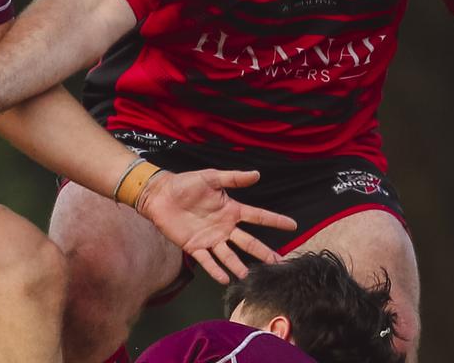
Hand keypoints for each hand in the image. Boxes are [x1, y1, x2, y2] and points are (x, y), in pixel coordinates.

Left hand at [136, 168, 296, 284]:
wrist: (160, 195)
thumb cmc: (185, 183)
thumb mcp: (210, 177)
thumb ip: (232, 178)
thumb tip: (257, 174)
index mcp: (231, 210)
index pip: (258, 216)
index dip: (275, 220)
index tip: (293, 225)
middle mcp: (224, 227)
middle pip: (248, 242)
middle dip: (264, 253)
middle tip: (280, 263)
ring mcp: (210, 239)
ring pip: (230, 256)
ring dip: (239, 266)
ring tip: (250, 276)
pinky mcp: (194, 247)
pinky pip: (208, 261)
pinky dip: (216, 270)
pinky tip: (224, 279)